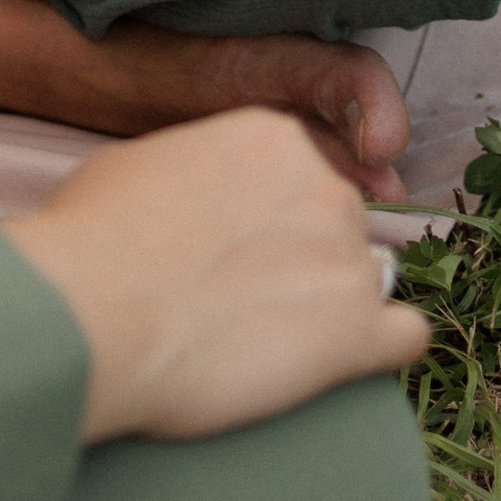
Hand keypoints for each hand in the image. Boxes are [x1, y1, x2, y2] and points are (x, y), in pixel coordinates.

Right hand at [0, 109, 427, 444]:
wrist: (94, 313)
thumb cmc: (94, 239)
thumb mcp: (135, 165)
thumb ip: (191, 170)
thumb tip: (193, 201)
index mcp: (272, 138)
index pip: (297, 174)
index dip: (266, 217)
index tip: (233, 248)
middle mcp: (324, 186)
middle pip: (337, 222)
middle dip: (302, 257)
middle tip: (245, 296)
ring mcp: (347, 258)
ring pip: (370, 277)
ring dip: (332, 304)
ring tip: (276, 338)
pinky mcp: (358, 332)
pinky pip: (406, 335)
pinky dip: (380, 350)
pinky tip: (341, 362)